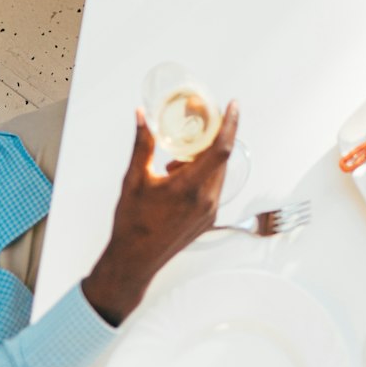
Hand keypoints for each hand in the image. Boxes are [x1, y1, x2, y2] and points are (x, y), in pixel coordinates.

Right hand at [82, 105, 236, 326]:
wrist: (133, 261)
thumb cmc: (131, 223)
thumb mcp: (134, 179)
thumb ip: (142, 144)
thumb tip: (142, 115)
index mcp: (189, 188)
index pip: (221, 149)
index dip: (230, 123)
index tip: (233, 105)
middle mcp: (206, 200)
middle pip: (220, 158)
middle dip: (212, 137)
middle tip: (198, 123)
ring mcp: (209, 212)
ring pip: (217, 173)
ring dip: (204, 158)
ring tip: (176, 161)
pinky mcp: (208, 220)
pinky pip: (213, 188)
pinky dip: (202, 175)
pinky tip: (179, 176)